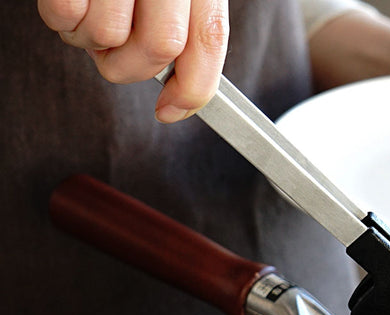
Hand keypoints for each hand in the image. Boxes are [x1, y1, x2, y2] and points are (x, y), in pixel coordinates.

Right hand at [37, 0, 229, 122]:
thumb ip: (185, 28)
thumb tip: (182, 89)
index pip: (207, 40)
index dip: (193, 89)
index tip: (172, 110)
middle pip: (159, 48)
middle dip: (132, 65)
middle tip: (114, 48)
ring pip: (107, 36)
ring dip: (89, 38)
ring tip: (89, 8)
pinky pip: (66, 15)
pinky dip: (61, 16)